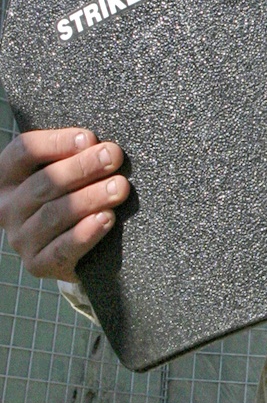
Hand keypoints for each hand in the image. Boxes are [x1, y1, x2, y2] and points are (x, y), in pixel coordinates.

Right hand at [0, 128, 129, 280]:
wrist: (73, 249)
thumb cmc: (70, 197)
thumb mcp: (62, 173)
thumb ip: (72, 156)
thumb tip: (96, 145)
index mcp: (7, 178)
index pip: (24, 151)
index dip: (56, 143)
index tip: (89, 138)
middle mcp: (7, 208)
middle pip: (44, 183)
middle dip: (82, 167)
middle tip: (113, 157)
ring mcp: (20, 239)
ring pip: (54, 214)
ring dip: (90, 198)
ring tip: (119, 187)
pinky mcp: (38, 264)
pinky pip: (62, 249)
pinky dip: (86, 233)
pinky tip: (107, 218)